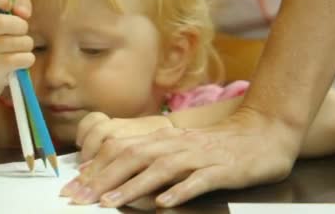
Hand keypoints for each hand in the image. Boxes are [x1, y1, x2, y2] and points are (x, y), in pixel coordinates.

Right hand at [0, 0, 34, 91]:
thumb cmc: (4, 37)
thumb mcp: (12, 17)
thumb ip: (21, 5)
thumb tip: (23, 13)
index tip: (8, 6)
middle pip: (0, 23)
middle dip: (20, 27)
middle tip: (21, 32)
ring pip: (18, 42)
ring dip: (26, 44)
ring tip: (18, 48)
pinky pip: (22, 59)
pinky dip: (27, 59)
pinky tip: (18, 61)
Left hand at [62, 109, 299, 207]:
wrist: (262, 132)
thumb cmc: (214, 146)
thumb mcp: (176, 149)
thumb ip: (146, 158)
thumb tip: (109, 174)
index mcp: (160, 140)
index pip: (119, 151)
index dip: (94, 169)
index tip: (72, 187)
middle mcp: (174, 144)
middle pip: (132, 158)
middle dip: (102, 179)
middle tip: (79, 198)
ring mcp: (198, 155)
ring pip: (159, 168)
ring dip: (132, 185)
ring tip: (109, 201)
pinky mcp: (222, 168)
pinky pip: (198, 180)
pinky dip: (179, 190)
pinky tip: (164, 203)